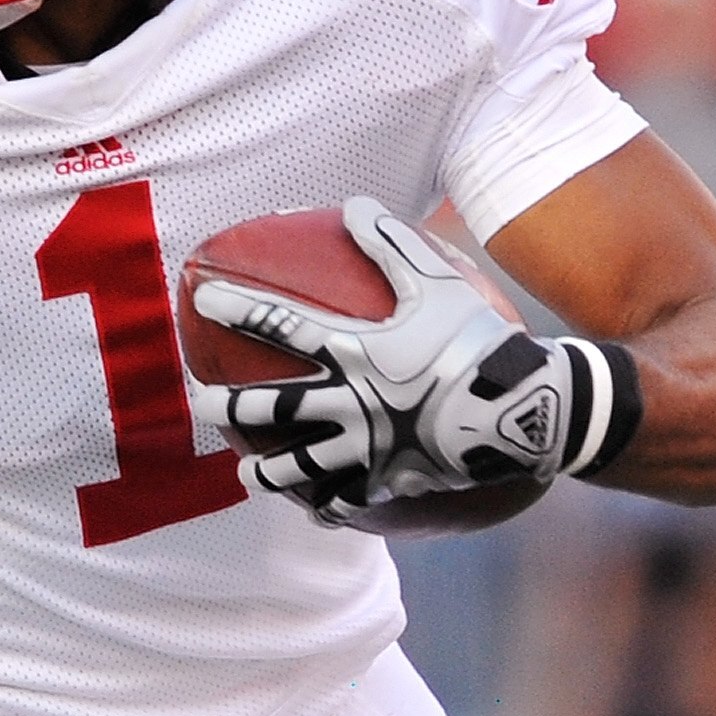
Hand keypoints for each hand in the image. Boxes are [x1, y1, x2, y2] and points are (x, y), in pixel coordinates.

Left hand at [187, 198, 626, 521]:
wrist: (518, 410)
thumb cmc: (477, 338)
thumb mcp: (437, 280)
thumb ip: (391, 242)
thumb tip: (354, 204)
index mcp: (353, 351)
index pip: (279, 323)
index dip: (236, 307)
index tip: (201, 298)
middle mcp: (346, 403)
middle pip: (268, 408)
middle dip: (224, 407)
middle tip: (197, 405)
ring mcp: (363, 448)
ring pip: (296, 468)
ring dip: (264, 474)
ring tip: (245, 476)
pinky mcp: (387, 483)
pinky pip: (348, 501)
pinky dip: (329, 507)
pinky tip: (317, 511)